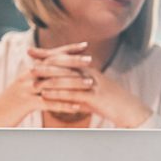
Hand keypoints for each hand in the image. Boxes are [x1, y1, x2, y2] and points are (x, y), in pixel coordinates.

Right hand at [0, 42, 91, 125]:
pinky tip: (77, 107)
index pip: (50, 56)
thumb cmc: (12, 104)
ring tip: (90, 83)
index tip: (85, 45)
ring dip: (73, 83)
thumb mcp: (25, 87)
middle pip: (52, 65)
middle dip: (73, 61)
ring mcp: (26, 90)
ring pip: (52, 83)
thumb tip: (55, 71)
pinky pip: (47, 103)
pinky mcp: (25, 104)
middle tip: (91, 60)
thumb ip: (39, 78)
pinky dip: (63, 105)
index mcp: (29, 71)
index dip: (67, 50)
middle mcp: (27, 77)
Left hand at [35, 63, 151, 127]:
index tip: (31, 51)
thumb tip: (61, 89)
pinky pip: (73, 94)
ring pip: (67, 79)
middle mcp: (90, 73)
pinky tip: (46, 96)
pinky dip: (58, 94)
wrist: (131, 110)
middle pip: (65, 65)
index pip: (65, 58)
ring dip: (49, 80)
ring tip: (33, 82)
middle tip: (29, 65)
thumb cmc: (112, 102)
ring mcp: (93, 85)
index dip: (47, 53)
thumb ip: (77, 88)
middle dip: (45, 64)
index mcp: (89, 70)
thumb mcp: (93, 92)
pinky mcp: (94, 97)